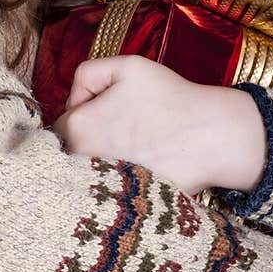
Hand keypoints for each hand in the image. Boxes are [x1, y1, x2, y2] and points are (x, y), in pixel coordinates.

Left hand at [52, 56, 238, 196]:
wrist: (212, 137)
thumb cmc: (171, 99)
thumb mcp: (127, 66)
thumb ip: (87, 73)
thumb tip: (74, 101)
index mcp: (76, 128)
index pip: (60, 125)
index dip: (82, 113)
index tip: (107, 110)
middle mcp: (81, 163)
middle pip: (71, 152)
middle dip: (88, 141)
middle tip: (123, 130)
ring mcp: (101, 188)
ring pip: (88, 173)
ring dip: (102, 162)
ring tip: (136, 149)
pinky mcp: (122, 206)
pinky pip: (108, 193)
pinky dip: (118, 184)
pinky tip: (143, 168)